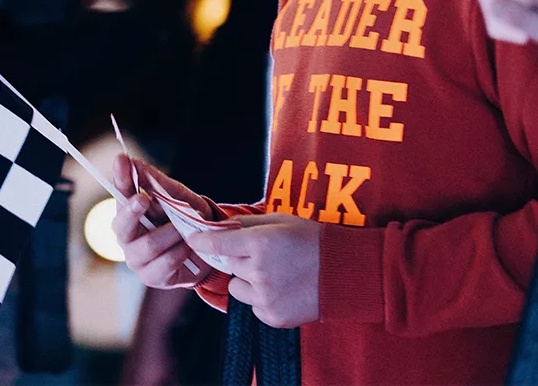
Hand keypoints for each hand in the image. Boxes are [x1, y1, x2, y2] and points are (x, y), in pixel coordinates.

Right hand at [111, 153, 211, 288]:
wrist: (208, 249)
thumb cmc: (187, 219)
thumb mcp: (179, 197)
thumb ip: (159, 184)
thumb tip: (137, 163)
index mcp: (131, 212)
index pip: (121, 192)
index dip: (120, 177)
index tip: (122, 160)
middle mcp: (127, 236)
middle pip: (121, 224)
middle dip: (132, 210)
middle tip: (144, 199)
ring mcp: (136, 258)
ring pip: (148, 244)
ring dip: (170, 234)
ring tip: (184, 229)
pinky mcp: (150, 276)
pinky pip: (164, 262)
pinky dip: (180, 251)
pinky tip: (189, 246)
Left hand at [185, 214, 320, 327]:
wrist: (345, 273)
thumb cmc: (314, 241)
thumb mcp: (283, 221)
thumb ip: (250, 223)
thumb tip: (223, 225)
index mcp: (260, 243)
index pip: (218, 243)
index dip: (202, 241)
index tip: (193, 239)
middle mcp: (258, 271)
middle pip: (230, 265)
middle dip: (241, 259)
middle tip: (268, 255)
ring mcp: (264, 297)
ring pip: (238, 288)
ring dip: (249, 281)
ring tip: (278, 274)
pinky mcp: (270, 316)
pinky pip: (252, 306)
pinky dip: (262, 299)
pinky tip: (285, 289)